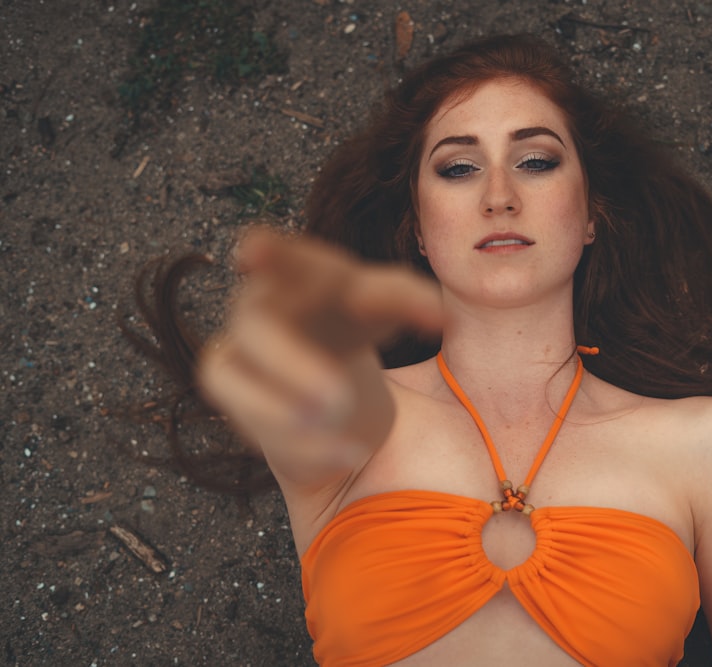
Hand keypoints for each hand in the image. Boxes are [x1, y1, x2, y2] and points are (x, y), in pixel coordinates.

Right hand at [197, 228, 441, 476]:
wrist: (338, 383)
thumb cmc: (358, 323)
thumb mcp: (389, 306)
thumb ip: (412, 301)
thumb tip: (441, 317)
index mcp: (300, 274)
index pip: (281, 256)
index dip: (266, 250)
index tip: (254, 253)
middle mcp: (260, 310)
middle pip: (253, 325)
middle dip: (290, 362)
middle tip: (338, 400)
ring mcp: (241, 356)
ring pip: (226, 376)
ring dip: (279, 410)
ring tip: (338, 424)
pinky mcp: (241, 405)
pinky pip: (249, 425)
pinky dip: (302, 445)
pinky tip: (351, 453)